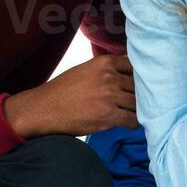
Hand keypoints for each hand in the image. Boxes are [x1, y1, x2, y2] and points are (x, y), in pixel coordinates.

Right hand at [4, 54, 137, 136]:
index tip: (142, 84)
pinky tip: (127, 123)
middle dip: (141, 95)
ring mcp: (110, 97)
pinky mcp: (108, 116)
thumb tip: (128, 68)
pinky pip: (133, 120)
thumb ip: (107, 68)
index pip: (136, 66)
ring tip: (133, 113)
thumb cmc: (64, 90)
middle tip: (140, 102)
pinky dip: (134, 123)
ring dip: (138, 110)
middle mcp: (110, 77)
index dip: (141, 77)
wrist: (44, 109)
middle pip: (140, 86)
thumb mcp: (86, 70)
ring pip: (139, 104)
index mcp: (105, 63)